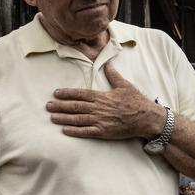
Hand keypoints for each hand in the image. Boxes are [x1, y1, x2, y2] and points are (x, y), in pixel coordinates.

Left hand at [46, 62, 166, 139]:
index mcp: (102, 96)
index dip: (67, 93)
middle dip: (60, 106)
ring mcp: (101, 121)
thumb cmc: (136, 101)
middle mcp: (99, 108)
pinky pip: (86, 132)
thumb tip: (108, 63)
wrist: (147, 118)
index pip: (81, 93)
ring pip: (78, 119)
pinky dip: (75, 131)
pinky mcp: (104, 132)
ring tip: (52, 117)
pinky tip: (65, 131)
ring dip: (64, 118)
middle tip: (48, 106)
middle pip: (75, 106)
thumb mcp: (125, 85)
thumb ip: (113, 75)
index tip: (56, 93)